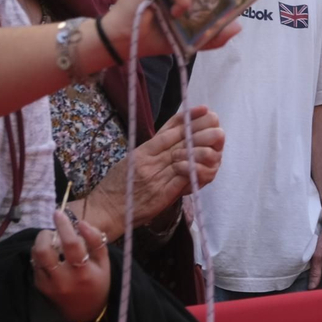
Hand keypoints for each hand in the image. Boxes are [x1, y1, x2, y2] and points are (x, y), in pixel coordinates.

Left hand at [32, 210, 110, 321]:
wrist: (85, 312)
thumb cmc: (98, 283)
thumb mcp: (104, 263)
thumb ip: (96, 241)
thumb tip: (81, 223)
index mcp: (84, 272)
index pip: (71, 244)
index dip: (64, 226)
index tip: (59, 213)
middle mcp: (64, 280)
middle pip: (44, 251)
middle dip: (44, 235)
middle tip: (51, 231)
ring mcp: (49, 285)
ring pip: (35, 257)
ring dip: (40, 244)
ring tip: (49, 242)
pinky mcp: (40, 287)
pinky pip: (35, 265)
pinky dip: (40, 256)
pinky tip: (49, 256)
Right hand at [79, 106, 223, 238]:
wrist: (104, 211)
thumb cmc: (115, 188)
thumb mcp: (129, 162)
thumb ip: (149, 151)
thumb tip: (169, 139)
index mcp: (140, 152)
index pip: (166, 132)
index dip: (185, 119)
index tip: (201, 109)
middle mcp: (148, 161)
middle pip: (177, 141)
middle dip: (198, 129)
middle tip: (215, 119)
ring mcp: (155, 177)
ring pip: (182, 156)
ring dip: (201, 147)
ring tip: (217, 137)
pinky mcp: (161, 194)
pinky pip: (180, 178)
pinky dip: (194, 168)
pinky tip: (207, 161)